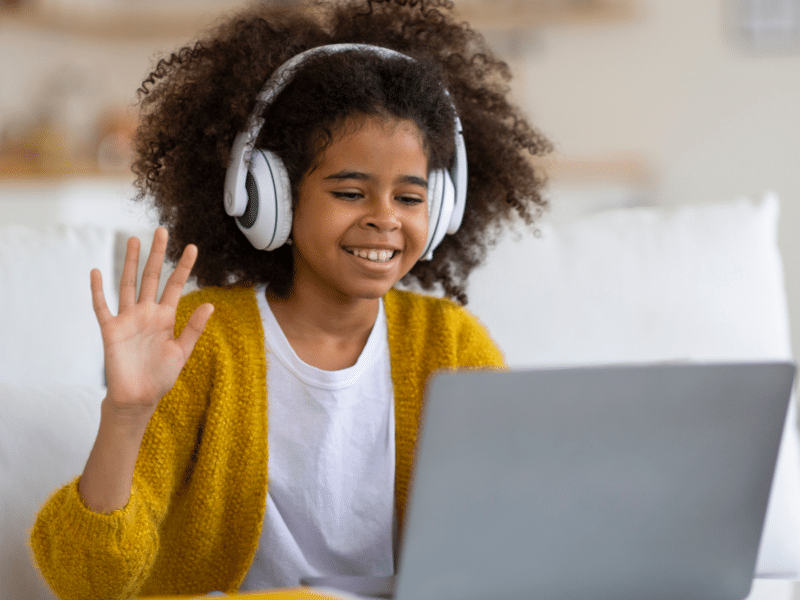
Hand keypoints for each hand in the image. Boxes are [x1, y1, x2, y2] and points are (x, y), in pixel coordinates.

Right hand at [90, 227, 213, 423]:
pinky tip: (96, 271)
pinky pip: (102, 306)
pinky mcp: (111, 330)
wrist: (139, 398)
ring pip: (128, 284)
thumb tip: (210, 304)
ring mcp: (128, 319)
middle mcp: (146, 313)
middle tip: (162, 230)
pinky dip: (98, 289)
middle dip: (157, 254)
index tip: (192, 247)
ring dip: (129, 262)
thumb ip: (193, 328)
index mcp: (166, 317)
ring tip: (133, 240)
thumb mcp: (182, 351)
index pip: (176, 285)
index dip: (183, 267)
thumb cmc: (161, 376)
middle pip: (151, 277)